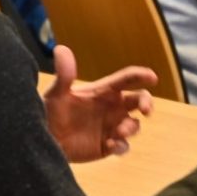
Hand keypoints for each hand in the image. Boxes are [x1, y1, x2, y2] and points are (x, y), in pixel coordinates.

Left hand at [43, 45, 155, 161]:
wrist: (44, 140)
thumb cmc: (49, 113)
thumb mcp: (55, 94)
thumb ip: (63, 75)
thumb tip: (61, 49)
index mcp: (103, 91)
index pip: (127, 79)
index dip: (141, 75)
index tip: (152, 77)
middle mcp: (112, 107)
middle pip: (139, 100)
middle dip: (147, 103)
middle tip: (146, 111)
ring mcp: (111, 127)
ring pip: (134, 125)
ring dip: (131, 127)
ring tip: (118, 131)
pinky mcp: (108, 146)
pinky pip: (123, 146)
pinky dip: (121, 146)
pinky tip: (110, 146)